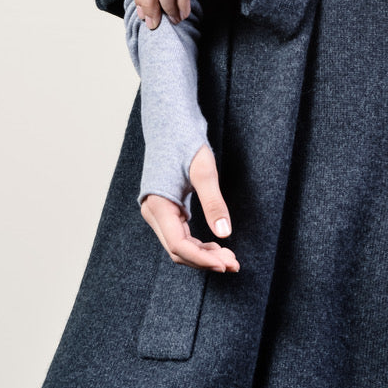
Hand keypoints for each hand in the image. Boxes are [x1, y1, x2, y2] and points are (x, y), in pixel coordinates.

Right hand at [140, 145, 239, 272]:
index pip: (178, 245)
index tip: (225, 263)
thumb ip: (213, 202)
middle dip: (205, 260)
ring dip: (203, 255)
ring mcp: (158, 213)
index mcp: (158, 205)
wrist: (171, 124)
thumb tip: (225, 233)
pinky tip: (217, 246)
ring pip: (179, 245)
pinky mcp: (166, 210)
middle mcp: (153, 213)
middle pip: (178, 250)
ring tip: (229, 258)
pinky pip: (180, 235)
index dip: (201, 258)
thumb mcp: (204, 171)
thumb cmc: (185, 142)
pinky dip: (198, 244)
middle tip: (234, 263)